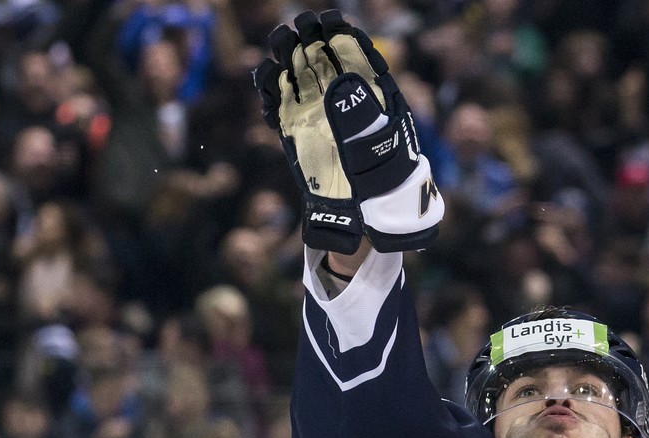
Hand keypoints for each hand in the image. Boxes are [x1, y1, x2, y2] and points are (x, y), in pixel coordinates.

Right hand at [253, 11, 443, 253]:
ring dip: (283, 58)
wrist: (365, 204)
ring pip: (293, 72)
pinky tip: (268, 87)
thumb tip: (340, 83)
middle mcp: (337, 92)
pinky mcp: (294, 125)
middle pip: (317, 53)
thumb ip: (359, 112)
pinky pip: (276, 100)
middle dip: (306, 38)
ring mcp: (314, 106)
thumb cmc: (380, 170)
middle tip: (298, 32)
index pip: (350, 49)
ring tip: (279, 54)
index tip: (331, 22)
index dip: (339, 32)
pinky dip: (268, 91)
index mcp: (365, 88)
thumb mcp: (377, 139)